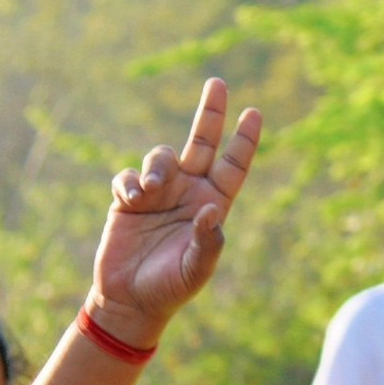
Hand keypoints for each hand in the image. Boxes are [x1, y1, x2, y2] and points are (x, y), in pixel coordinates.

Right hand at [85, 78, 263, 347]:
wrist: (130, 300)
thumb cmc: (170, 288)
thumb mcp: (196, 269)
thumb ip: (209, 242)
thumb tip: (212, 209)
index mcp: (211, 204)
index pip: (233, 166)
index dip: (244, 140)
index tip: (255, 113)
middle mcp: (187, 192)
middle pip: (202, 143)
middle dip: (210, 113)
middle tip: (218, 83)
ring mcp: (158, 193)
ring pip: (161, 156)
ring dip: (156, 166)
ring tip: (150, 192)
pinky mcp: (128, 200)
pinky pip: (128, 176)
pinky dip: (129, 182)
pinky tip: (131, 201)